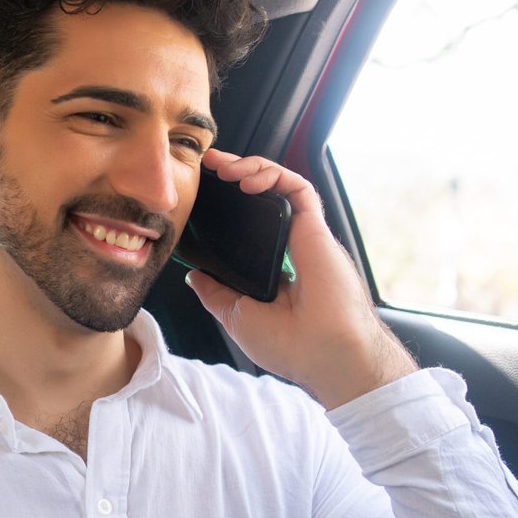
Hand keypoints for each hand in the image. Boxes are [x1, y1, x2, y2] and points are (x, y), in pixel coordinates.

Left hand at [185, 149, 416, 408]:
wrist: (324, 353)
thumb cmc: (291, 346)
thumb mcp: (237, 317)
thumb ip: (216, 294)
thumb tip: (194, 277)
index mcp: (274, 270)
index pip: (250, 226)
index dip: (229, 207)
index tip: (203, 194)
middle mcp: (291, 249)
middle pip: (264, 199)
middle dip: (237, 174)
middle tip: (209, 165)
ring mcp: (305, 238)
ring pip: (280, 186)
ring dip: (251, 167)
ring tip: (223, 167)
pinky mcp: (317, 229)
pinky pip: (298, 188)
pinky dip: (273, 175)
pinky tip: (248, 179)